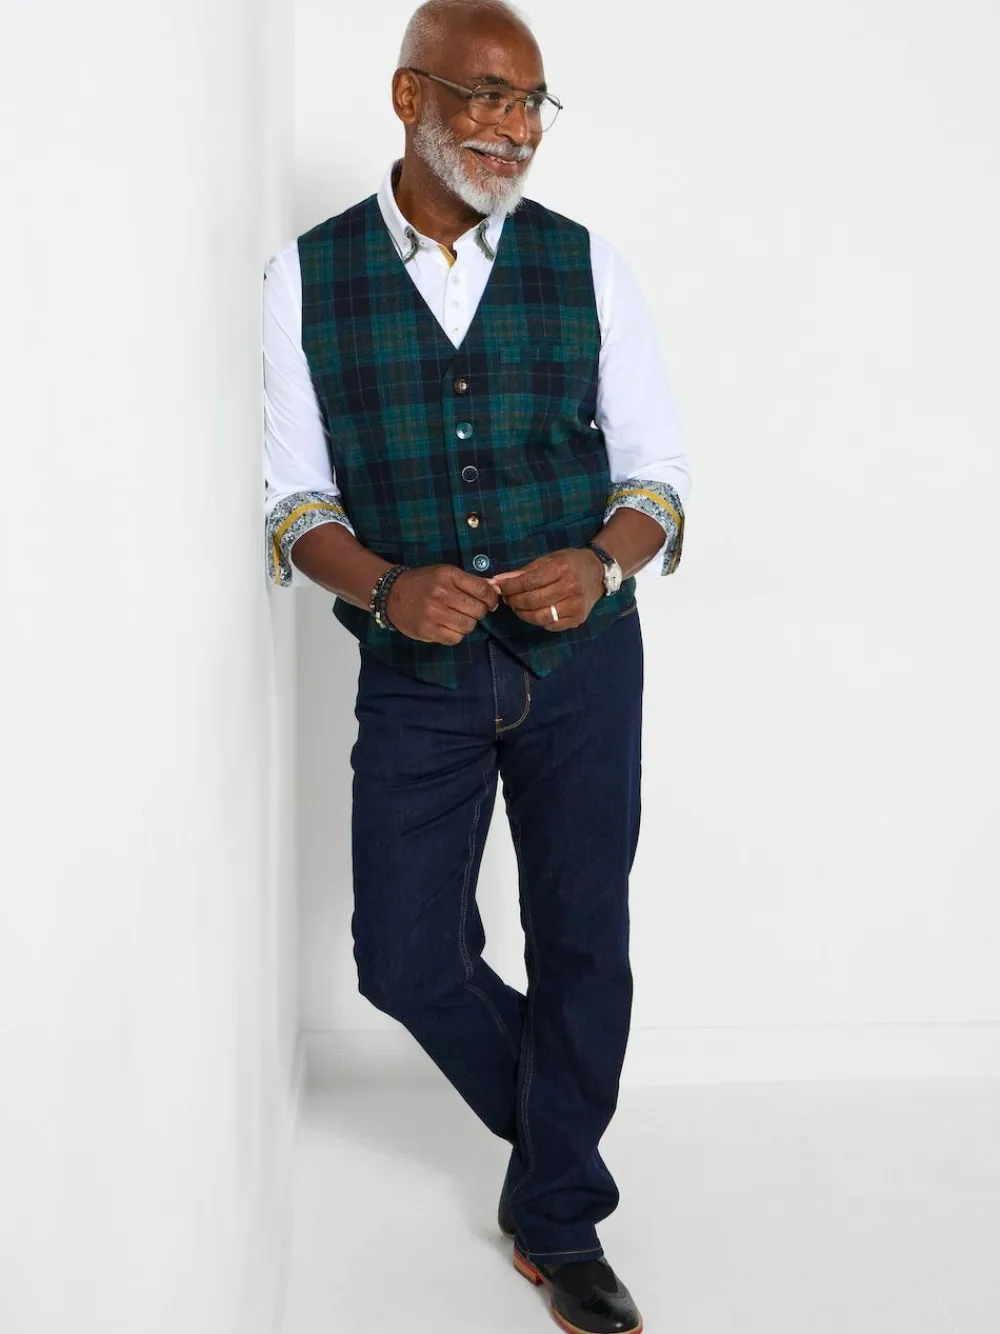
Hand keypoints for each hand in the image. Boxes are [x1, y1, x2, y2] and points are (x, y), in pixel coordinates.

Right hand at [385, 564, 501, 643]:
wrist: (392, 594)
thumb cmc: (424, 582)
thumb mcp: (445, 573)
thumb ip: (470, 582)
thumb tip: (495, 590)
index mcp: (448, 575)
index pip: (483, 590)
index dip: (491, 598)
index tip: (489, 602)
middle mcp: (441, 593)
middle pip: (478, 610)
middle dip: (479, 611)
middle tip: (470, 610)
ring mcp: (433, 613)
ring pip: (468, 626)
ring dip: (467, 624)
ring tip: (458, 618)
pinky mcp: (427, 630)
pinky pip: (455, 638)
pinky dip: (456, 635)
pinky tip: (448, 627)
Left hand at [490, 549, 604, 630]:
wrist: (598, 572)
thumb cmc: (570, 563)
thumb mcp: (549, 559)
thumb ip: (525, 571)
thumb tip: (500, 580)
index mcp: (562, 568)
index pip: (529, 582)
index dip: (510, 587)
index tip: (500, 587)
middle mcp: (571, 588)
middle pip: (533, 601)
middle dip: (514, 601)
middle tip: (507, 598)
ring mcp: (575, 606)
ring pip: (540, 616)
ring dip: (523, 614)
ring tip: (517, 607)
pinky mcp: (578, 619)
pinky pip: (551, 626)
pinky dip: (538, 621)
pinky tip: (534, 612)